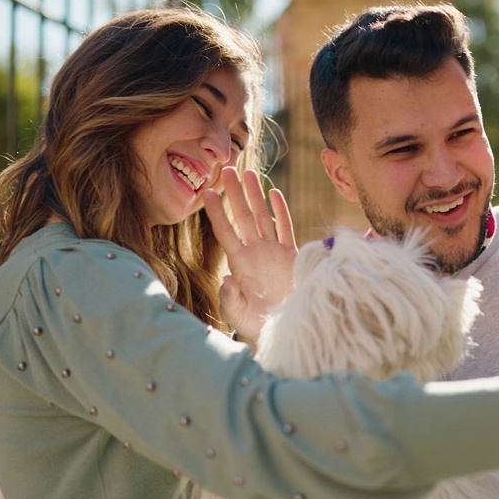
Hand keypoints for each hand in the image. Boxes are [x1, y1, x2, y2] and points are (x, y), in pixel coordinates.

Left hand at [201, 167, 296, 342]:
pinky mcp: (291, 257)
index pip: (225, 231)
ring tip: (249, 173)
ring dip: (256, 195)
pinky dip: (280, 211)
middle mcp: (254, 253)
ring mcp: (273, 252)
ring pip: (262, 217)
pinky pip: (285, 228)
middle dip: (235, 193)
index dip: (216, 212)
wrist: (280, 329)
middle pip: (242, 217)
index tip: (207, 192)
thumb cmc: (254, 324)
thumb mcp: (236, 313)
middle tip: (227, 169)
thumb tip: (227, 280)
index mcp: (239, 263)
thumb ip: (230, 298)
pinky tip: (274, 193)